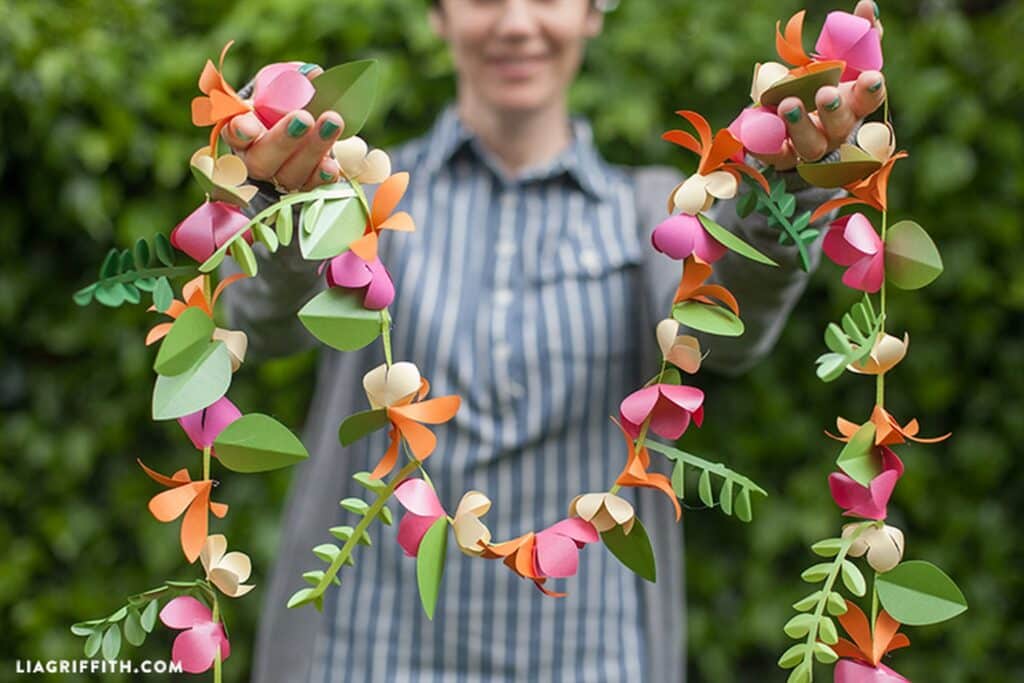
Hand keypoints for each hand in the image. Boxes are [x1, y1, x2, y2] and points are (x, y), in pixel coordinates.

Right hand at [222, 64, 344, 191]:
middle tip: (304, 118)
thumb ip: (294, 79)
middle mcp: (256, 158)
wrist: (309, 127)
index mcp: (242, 129)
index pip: (234, 133)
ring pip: (289, 174)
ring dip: (312, 150)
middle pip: (262, 159)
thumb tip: (312, 74)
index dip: (239, 131)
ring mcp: (280, 176)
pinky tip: (331, 166)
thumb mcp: (285, 85)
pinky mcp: (304, 186)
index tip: (248, 126)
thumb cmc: (288, 103)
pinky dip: (322, 176)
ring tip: (332, 124)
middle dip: (283, 139)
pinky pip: (311, 187)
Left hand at [753, 1, 885, 170]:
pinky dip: (766, 148)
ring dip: (800, 125)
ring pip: (810, 144)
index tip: (870, 77)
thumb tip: (866, 6)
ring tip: (787, 104)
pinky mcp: (785, 157)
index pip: (870, 99)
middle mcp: (836, 129)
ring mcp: (811, 146)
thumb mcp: (842, 62)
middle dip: (834, 109)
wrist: (798, 121)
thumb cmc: (827, 84)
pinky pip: (776, 156)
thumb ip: (858, 37)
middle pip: (840, 124)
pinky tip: (755, 136)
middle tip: (825, 93)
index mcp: (854, 104)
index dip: (871, 90)